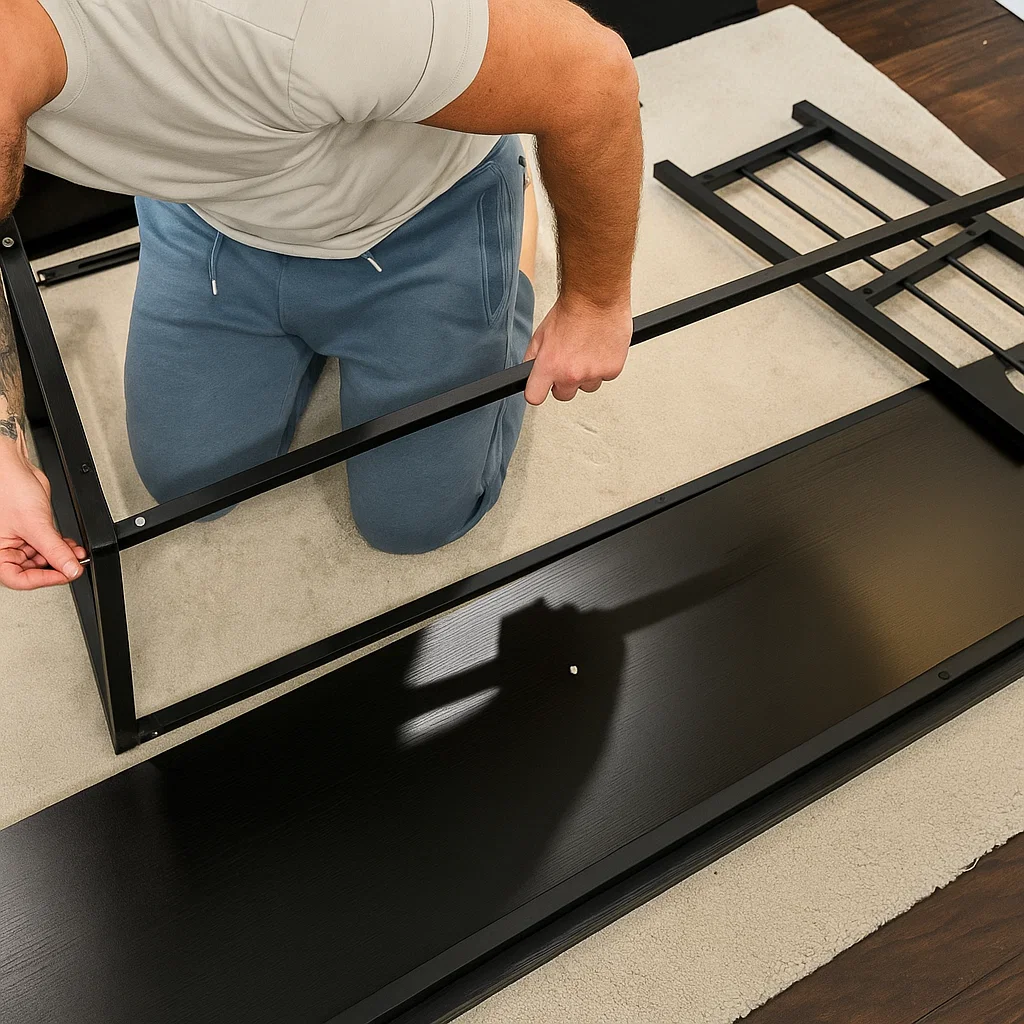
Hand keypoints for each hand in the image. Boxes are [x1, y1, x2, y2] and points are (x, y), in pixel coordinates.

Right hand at [0, 442, 84, 589]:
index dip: (44, 579)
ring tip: (77, 553)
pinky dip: (62, 547)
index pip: (19, 579)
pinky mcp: (34, 529)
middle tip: (74, 564)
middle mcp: (7, 548)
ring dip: (63, 557)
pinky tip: (73, 547)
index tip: (65, 574)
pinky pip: (49, 544)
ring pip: (44, 558)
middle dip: (57, 567)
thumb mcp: (35, 526)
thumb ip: (55, 550)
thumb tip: (70, 568)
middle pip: (33, 570)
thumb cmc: (8, 490)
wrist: (13, 467)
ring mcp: (21, 539)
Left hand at [523, 292, 632, 405]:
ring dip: (586, 374)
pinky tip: (600, 348)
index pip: (535, 397)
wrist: (596, 297)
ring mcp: (592, 374)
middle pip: (563, 395)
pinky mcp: (612, 370)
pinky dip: (604, 366)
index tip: (542, 386)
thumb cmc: (571, 311)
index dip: (538, 391)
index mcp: (549, 366)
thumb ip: (533, 357)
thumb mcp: (541, 334)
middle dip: (564, 382)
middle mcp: (570, 374)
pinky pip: (606, 376)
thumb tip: (529, 372)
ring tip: (586, 351)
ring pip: (587, 386)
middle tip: (569, 362)